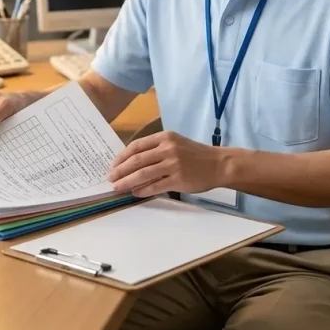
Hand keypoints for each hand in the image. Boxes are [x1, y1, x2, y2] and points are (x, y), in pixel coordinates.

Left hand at [108, 131, 228, 196]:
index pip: (137, 146)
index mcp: (165, 137)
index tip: (113, 165)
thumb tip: (132, 163)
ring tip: (117, 187)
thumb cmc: (195, 154)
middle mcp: (167, 149)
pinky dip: (142, 190)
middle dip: (120, 171)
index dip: (122, 156)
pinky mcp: (178, 179)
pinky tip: (135, 192)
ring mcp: (173, 164)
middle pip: (136, 160)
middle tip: (110, 178)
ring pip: (143, 174)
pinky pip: (155, 186)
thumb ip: (156, 150)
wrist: (219, 164)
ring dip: (127, 182)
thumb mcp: (175, 143)